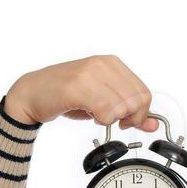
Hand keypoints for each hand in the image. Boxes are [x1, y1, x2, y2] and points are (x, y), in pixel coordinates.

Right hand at [3, 55, 159, 133]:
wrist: (32, 93)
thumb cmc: (66, 96)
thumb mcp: (103, 102)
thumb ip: (129, 111)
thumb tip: (154, 124)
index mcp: (112, 63)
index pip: (144, 92)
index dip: (140, 113)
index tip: (126, 121)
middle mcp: (103, 64)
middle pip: (137, 101)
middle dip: (127, 118)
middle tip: (110, 120)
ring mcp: (90, 73)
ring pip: (122, 106)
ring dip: (111, 119)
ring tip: (96, 114)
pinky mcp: (77, 86)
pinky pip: (105, 109)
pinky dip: (102, 119)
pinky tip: (91, 115)